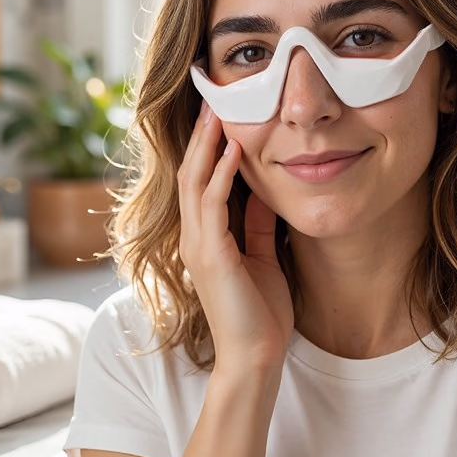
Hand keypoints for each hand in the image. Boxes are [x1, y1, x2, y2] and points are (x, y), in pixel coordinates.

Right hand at [177, 102, 293, 374]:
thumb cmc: (260, 311)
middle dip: (202, 136)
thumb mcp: (262, 255)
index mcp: (207, 237)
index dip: (208, 148)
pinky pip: (213, 205)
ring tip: (217, 111)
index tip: (221, 116)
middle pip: (191, 174)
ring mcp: (199, 245)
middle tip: (211, 100)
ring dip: (207, 145)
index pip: (201, 182)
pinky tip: (233, 149)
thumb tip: (264, 189)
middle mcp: (195, 236)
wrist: (256, 356)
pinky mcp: (212, 255)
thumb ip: (258, 223)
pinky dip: (221, 174)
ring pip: (195, 182)